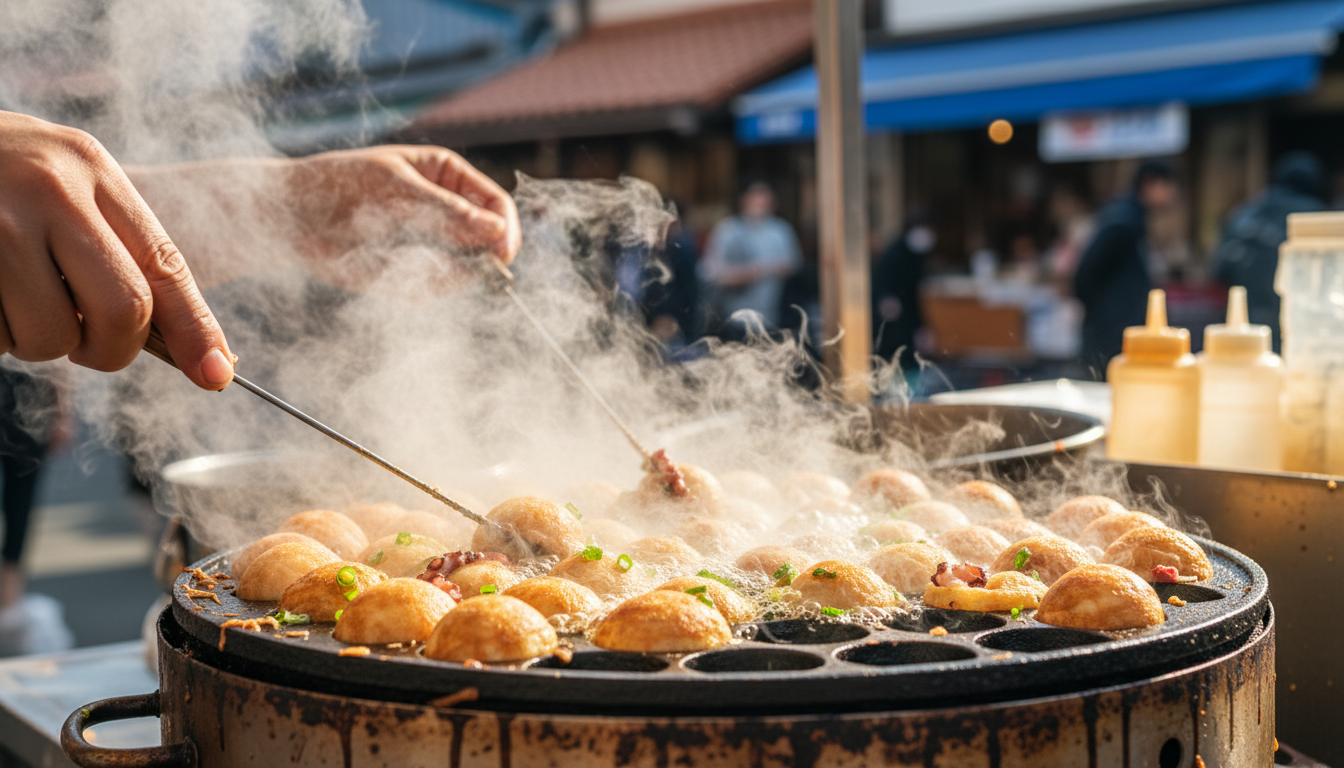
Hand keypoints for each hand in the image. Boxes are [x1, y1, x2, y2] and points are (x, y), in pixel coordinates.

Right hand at [0, 112, 233, 389]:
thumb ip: (120, 250)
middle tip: (85, 342)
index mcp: (91, 170)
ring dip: (36, 343)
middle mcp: (46, 189)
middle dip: (110, 349)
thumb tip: (191, 346)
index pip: (164, 266)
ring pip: (49, 337)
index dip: (196, 331)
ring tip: (13, 299)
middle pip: (120, 311)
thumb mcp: (64, 184)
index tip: (217, 377)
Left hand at [285, 145, 520, 293]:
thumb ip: (446, 211)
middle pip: (487, 242)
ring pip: (463, 271)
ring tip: (398, 258)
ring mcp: (432, 245)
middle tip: (460, 268)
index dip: (504, 230)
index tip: (501, 253)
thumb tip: (496, 230)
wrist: (291, 216)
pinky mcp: (413, 274)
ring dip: (442, 274)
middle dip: (476, 257)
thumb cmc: (339, 186)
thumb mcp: (394, 189)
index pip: (494, 205)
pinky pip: (432, 289)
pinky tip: (386, 266)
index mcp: (449, 177)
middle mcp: (447, 212)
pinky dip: (417, 286)